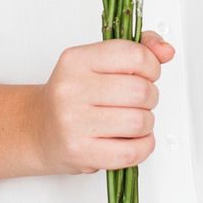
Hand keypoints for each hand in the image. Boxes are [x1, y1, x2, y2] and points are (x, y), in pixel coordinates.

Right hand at [33, 30, 174, 174]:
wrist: (36, 129)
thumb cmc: (71, 94)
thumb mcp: (96, 62)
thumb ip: (136, 50)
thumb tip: (166, 51)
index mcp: (77, 60)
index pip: (134, 55)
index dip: (152, 66)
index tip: (147, 73)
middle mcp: (72, 88)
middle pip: (140, 91)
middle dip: (150, 97)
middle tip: (139, 100)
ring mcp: (74, 122)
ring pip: (139, 121)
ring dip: (146, 123)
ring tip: (133, 120)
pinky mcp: (80, 152)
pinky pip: (131, 152)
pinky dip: (143, 146)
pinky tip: (134, 139)